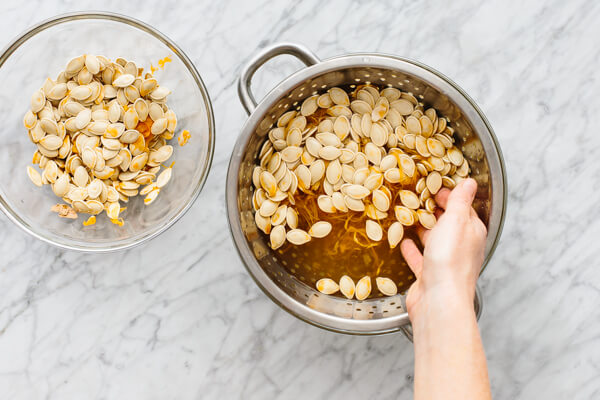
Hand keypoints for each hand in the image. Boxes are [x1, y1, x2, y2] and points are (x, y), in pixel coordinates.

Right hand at [400, 178, 486, 319]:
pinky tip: (404, 243)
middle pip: (449, 225)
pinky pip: (420, 258)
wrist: (439, 299)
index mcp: (472, 233)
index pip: (464, 209)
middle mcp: (461, 247)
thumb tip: (470, 183)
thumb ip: (461, 201)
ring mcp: (445, 262)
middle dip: (436, 212)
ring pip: (434, 241)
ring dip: (424, 229)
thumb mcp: (457, 221)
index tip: (435, 187)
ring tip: (410, 217)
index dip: (451, 196)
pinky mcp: (429, 275)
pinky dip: (412, 249)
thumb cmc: (450, 260)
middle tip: (419, 200)